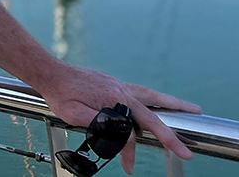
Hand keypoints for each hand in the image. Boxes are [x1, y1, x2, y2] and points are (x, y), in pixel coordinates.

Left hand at [36, 62, 201, 174]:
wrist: (49, 73)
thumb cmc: (60, 94)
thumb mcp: (76, 115)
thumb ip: (101, 124)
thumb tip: (122, 134)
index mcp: (114, 98)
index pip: (135, 128)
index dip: (131, 151)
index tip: (129, 167)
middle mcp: (120, 89)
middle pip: (155, 107)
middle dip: (174, 121)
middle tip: (191, 131)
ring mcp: (117, 84)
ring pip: (151, 95)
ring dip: (170, 103)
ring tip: (188, 108)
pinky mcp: (112, 83)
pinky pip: (139, 92)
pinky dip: (152, 99)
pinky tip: (155, 103)